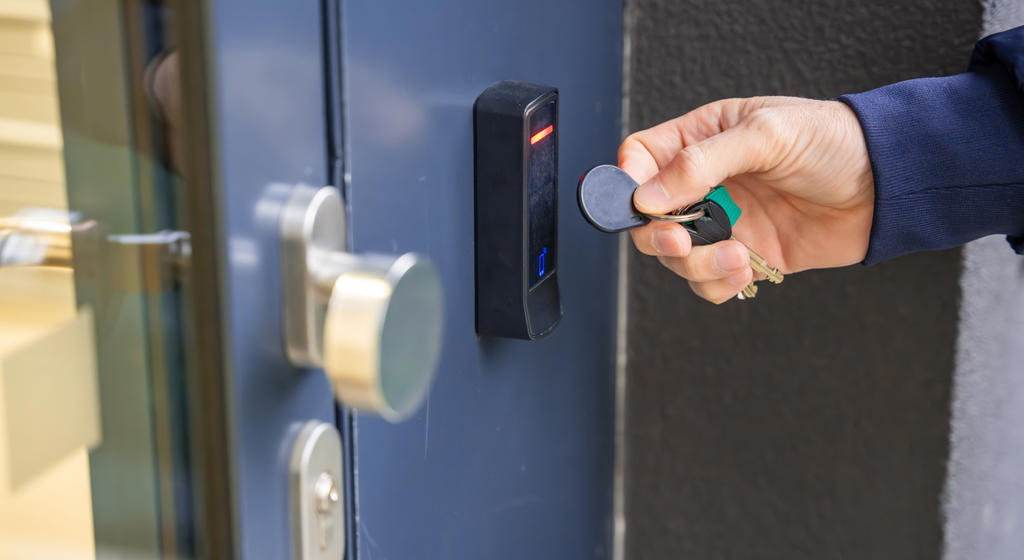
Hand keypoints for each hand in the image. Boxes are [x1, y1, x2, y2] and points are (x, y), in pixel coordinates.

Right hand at [620, 96, 874, 302]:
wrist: (887, 187)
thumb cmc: (832, 142)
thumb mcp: (765, 136)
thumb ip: (700, 164)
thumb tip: (646, 197)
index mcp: (700, 140)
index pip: (640, 160)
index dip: (629, 183)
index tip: (642, 203)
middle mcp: (704, 184)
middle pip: (647, 219)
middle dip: (658, 237)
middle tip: (681, 241)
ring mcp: (722, 223)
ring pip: (675, 257)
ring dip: (696, 265)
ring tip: (737, 257)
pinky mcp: (744, 256)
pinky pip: (707, 282)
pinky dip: (718, 284)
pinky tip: (748, 270)